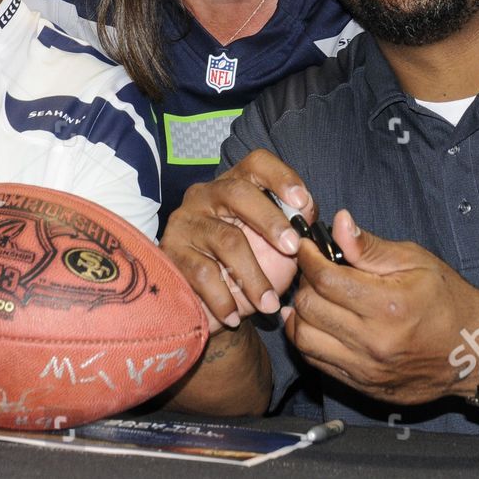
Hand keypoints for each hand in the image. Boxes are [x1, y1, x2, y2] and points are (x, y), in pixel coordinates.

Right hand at [160, 149, 313, 333]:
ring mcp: (186, 222)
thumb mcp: (277, 249)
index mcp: (236, 185)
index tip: (302, 202)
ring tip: (268, 304)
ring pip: (227, 239)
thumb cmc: (249, 270)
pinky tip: (235, 314)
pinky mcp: (170, 251)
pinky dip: (225, 298)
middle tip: (293, 249)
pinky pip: (204, 273)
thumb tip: (308, 213)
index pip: (257, 164)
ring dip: (254, 276)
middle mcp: (206, 195)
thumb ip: (294, 229)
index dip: (281, 177)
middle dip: (271, 221)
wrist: (211, 308)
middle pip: (238, 193)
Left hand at [282, 211, 478, 404]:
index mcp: (389, 305)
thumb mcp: (416, 261)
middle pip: (308, 308)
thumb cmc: (448, 300)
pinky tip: (320, 322)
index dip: (308, 257)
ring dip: (300, 314)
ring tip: (314, 297)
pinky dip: (309, 339)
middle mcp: (374, 341)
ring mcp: (366, 368)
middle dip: (304, 283)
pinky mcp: (362, 386)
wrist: (475, 352)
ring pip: (304, 339)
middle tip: (314, 271)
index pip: (325, 279)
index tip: (307, 247)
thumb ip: (371, 247)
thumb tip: (339, 222)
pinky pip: (316, 362)